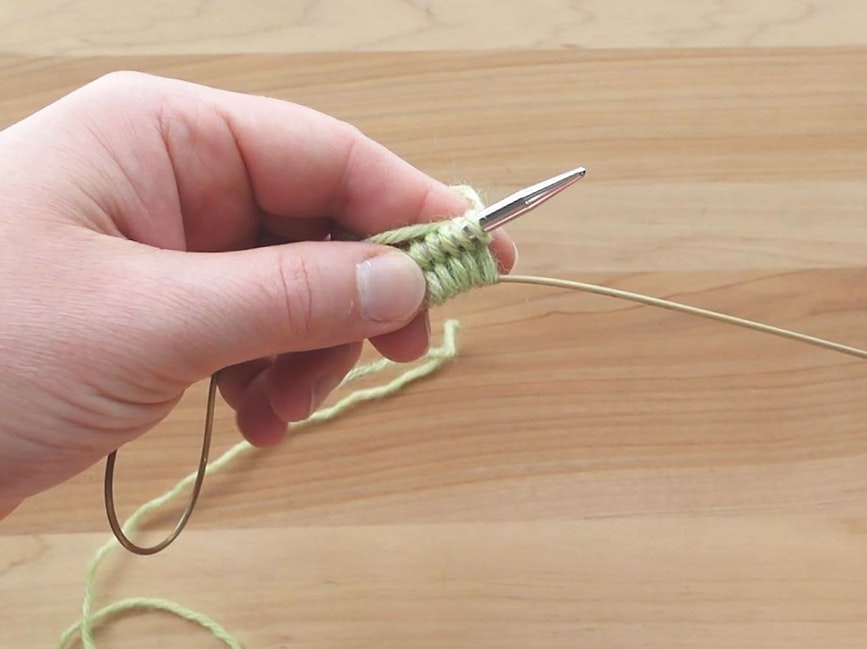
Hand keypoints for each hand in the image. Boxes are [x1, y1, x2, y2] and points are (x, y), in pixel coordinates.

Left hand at [0, 72, 514, 516]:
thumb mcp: (151, 321)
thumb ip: (293, 295)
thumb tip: (405, 281)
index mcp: (163, 137)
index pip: (326, 152)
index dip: (413, 204)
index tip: (484, 256)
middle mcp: (170, 179)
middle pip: (320, 219)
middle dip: (359, 294)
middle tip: (398, 351)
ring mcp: (164, 247)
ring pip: (296, 283)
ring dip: (314, 349)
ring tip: (288, 409)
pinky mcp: (155, 309)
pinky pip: (255, 327)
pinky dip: (275, 373)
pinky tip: (262, 418)